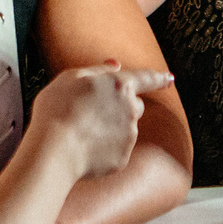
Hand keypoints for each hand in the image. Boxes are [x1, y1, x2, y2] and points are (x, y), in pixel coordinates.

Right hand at [22, 61, 174, 180]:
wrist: (53, 149)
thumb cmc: (57, 110)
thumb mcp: (71, 78)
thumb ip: (98, 70)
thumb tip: (116, 66)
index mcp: (119, 86)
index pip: (146, 78)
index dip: (159, 78)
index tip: (169, 79)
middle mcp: (131, 110)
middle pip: (135, 106)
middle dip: (122, 108)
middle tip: (95, 113)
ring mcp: (129, 136)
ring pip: (125, 129)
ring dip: (110, 129)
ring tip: (82, 133)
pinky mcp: (122, 158)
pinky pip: (116, 150)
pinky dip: (104, 149)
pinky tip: (84, 148)